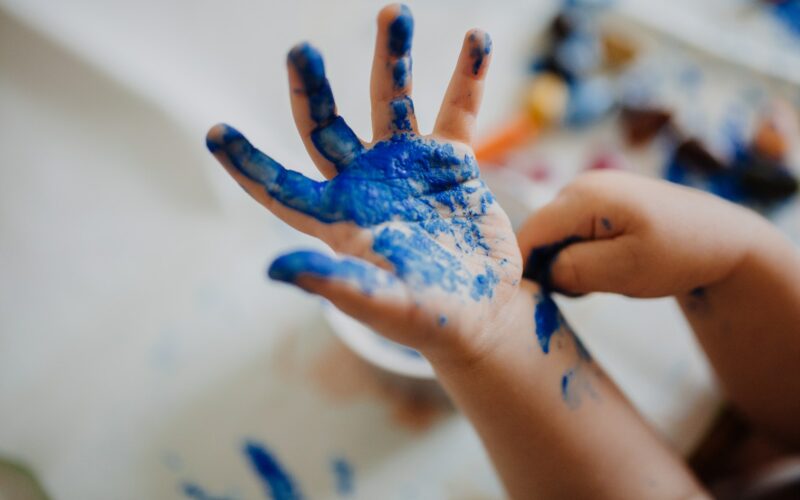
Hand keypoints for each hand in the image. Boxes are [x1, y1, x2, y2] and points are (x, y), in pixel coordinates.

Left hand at [206, 5, 520, 359]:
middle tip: (301, 50)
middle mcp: (365, 183)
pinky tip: (477, 39)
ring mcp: (407, 166)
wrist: (483, 311)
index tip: (215, 132)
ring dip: (392, 58)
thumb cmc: (429, 319)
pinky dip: (466, 78)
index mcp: (338, 219)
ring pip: (391, 101)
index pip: (281, 187)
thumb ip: (336, 283)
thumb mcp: (383, 304)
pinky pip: (456, 111)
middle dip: (314, 88)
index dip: (248, 162)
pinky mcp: (449, 162)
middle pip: (327, 126)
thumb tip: (273, 269)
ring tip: (396, 12)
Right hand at [518, 170, 762, 296]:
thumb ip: (574, 270)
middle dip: (550, 267)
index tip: (539, 298)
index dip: (524, 268)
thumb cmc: (678, 254)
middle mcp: (579, 186)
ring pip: (554, 236)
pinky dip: (579, 255)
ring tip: (602, 279)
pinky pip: (570, 232)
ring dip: (566, 263)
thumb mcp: (625, 270)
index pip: (529, 233)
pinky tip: (606, 266)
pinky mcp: (597, 202)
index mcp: (584, 196)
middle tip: (585, 291)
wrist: (721, 238)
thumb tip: (541, 272)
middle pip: (539, 233)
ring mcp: (589, 191)